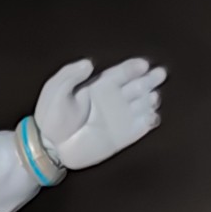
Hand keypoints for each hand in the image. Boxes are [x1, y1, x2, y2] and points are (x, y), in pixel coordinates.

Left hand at [34, 57, 166, 171]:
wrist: (49, 148)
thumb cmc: (50, 118)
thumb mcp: (55, 90)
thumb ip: (70, 75)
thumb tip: (89, 63)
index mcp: (99, 86)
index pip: (122, 73)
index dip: (133, 67)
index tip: (143, 65)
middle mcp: (113, 100)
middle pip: (138, 85)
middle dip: (151, 79)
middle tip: (161, 73)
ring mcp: (118, 118)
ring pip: (143, 104)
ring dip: (151, 99)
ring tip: (153, 97)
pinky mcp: (121, 137)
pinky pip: (142, 127)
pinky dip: (150, 121)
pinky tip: (152, 116)